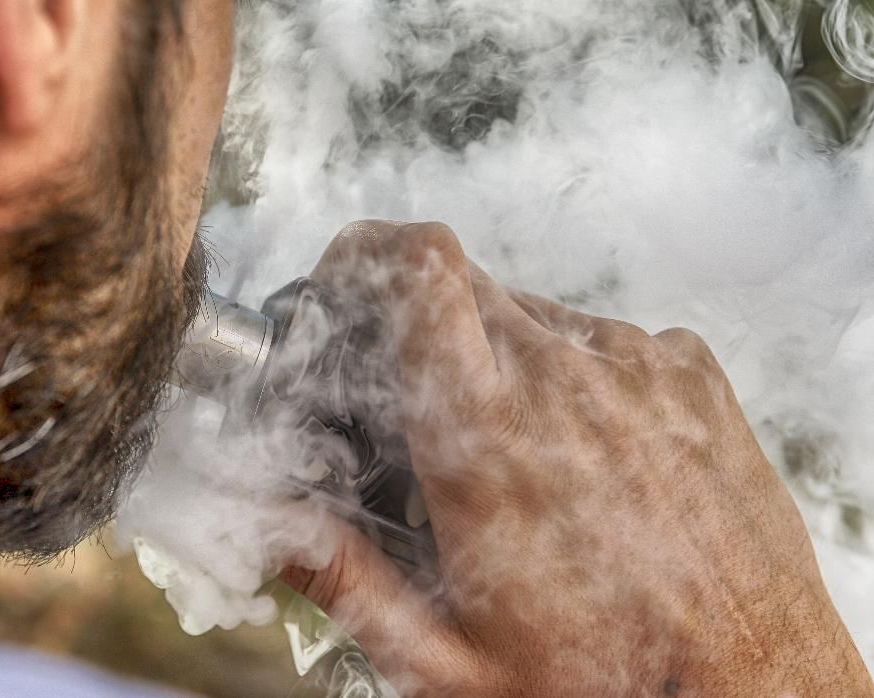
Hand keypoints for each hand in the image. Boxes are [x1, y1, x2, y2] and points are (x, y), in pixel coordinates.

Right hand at [281, 221, 872, 695]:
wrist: (754, 691)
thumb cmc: (604, 682)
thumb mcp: (445, 658)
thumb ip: (340, 578)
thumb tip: (268, 524)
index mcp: (486, 437)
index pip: (417, 271)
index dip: (367, 253)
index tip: (349, 280)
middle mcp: (563, 380)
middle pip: (461, 286)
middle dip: (421, 331)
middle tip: (425, 416)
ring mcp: (637, 368)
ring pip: (531, 314)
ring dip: (501, 362)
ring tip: (518, 458)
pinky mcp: (690, 375)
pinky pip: (604, 339)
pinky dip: (576, 375)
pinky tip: (588, 457)